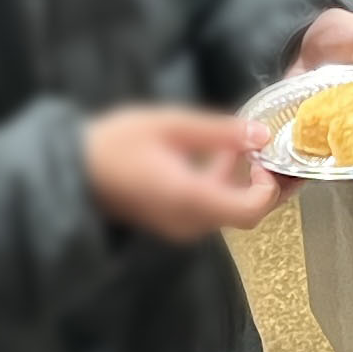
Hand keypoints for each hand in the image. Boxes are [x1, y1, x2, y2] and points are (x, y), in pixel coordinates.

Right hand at [84, 104, 279, 241]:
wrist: (72, 172)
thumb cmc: (116, 144)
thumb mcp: (170, 125)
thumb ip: (219, 131)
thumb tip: (262, 134)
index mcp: (192, 200)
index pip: (251, 209)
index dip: (270, 185)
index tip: (266, 154)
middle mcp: (191, 222)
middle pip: (247, 214)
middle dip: (268, 184)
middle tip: (280, 152)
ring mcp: (182, 226)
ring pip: (231, 211)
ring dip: (247, 182)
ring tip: (253, 145)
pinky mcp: (175, 222)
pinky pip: (213, 208)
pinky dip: (227, 185)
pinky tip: (223, 155)